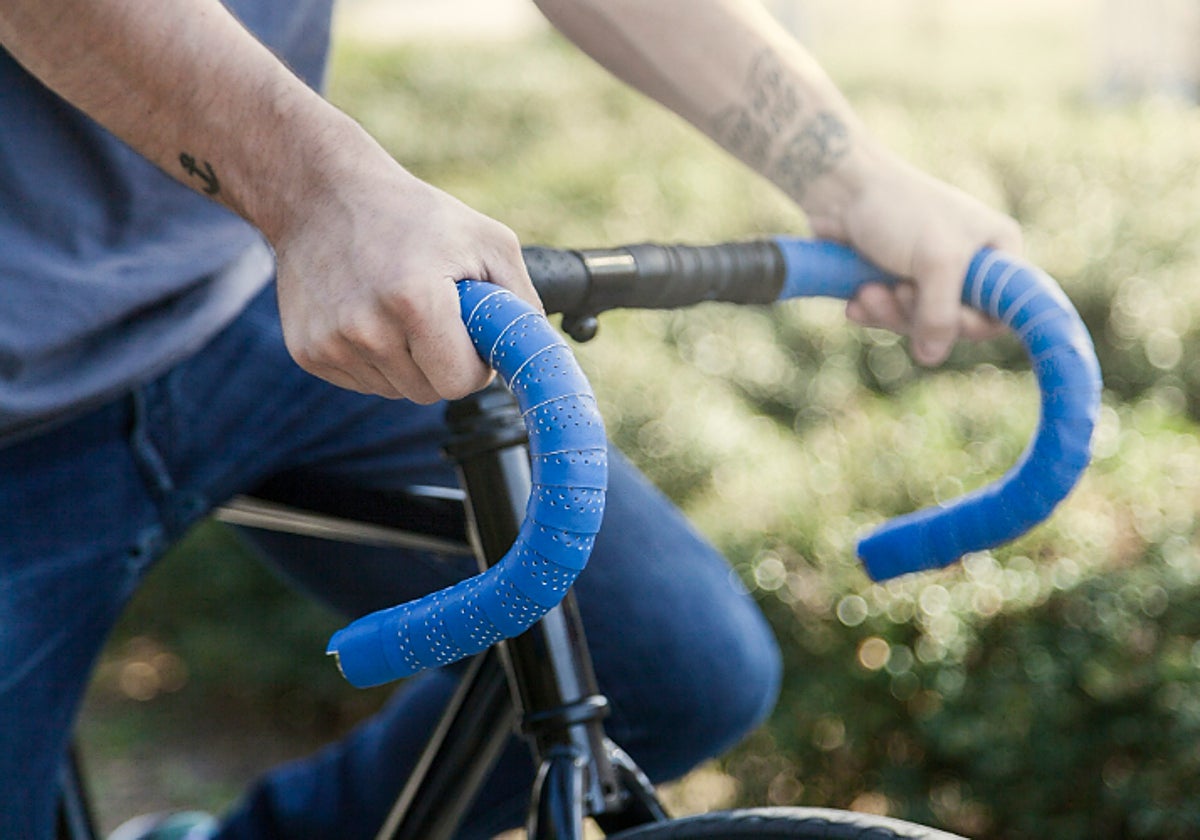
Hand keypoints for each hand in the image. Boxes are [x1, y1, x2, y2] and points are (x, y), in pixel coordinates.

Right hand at [271, 156, 540, 403]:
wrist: (321, 193)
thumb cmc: (413, 214)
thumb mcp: (487, 241)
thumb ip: (521, 302)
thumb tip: (537, 355)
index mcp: (415, 302)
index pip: (461, 383)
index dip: (475, 364)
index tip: (471, 335)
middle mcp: (366, 329)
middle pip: (429, 392)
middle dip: (444, 363)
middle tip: (437, 316)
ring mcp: (330, 344)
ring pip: (396, 390)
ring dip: (408, 361)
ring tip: (398, 307)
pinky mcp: (306, 352)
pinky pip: (362, 382)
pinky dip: (375, 358)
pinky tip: (369, 314)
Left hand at [808, 151, 1022, 365]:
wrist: (841, 186)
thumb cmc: (899, 209)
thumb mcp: (935, 260)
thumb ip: (941, 313)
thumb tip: (932, 357)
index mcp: (996, 249)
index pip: (1002, 309)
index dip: (973, 324)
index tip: (946, 322)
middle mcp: (967, 263)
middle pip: (953, 322)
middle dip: (918, 315)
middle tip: (896, 291)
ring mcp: (927, 273)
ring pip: (916, 322)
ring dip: (889, 314)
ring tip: (868, 292)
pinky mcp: (891, 279)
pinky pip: (888, 315)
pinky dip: (871, 311)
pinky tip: (854, 301)